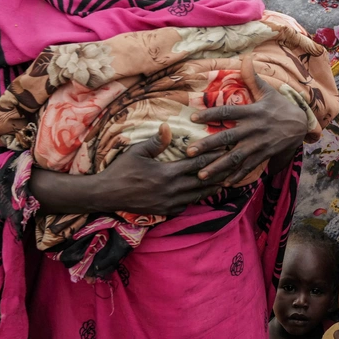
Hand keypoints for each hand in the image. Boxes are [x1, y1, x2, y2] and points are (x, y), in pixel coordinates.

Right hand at [94, 123, 225, 215]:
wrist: (106, 195)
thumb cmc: (121, 170)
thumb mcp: (137, 152)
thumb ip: (156, 141)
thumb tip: (167, 126)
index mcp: (167, 173)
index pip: (197, 164)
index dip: (213, 156)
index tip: (225, 149)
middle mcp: (171, 190)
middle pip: (203, 181)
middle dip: (218, 173)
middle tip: (232, 166)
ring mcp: (168, 203)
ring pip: (197, 196)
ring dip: (211, 187)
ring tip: (225, 180)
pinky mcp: (164, 212)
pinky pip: (185, 206)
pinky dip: (195, 199)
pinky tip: (201, 194)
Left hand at [187, 56, 308, 185]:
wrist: (301, 126)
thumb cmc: (281, 107)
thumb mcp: (269, 92)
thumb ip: (253, 78)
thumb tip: (246, 58)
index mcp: (253, 112)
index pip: (228, 112)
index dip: (211, 114)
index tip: (193, 117)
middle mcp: (254, 129)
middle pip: (228, 138)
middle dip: (208, 145)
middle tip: (190, 152)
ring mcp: (259, 144)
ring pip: (235, 157)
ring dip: (218, 167)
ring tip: (202, 175)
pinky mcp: (264, 155)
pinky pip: (248, 168)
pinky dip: (237, 176)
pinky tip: (223, 183)